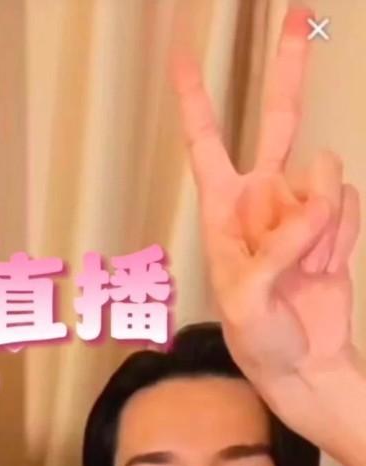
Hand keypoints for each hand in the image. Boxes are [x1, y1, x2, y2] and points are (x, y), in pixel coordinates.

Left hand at [171, 5, 360, 439]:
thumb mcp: (248, 299)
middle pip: (279, 118)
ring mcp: (302, 208)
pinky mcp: (334, 223)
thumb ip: (275, 247)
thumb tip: (312, 206)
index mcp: (225, 211)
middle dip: (288, 67)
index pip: (207, 144)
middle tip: (300, 12)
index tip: (182, 57)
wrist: (302, 364)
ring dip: (322, 223)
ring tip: (305, 269)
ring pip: (325, 175)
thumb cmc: (258, 339)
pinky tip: (325, 270)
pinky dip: (342, 238)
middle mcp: (263, 199)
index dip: (196, 102)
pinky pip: (348, 204)